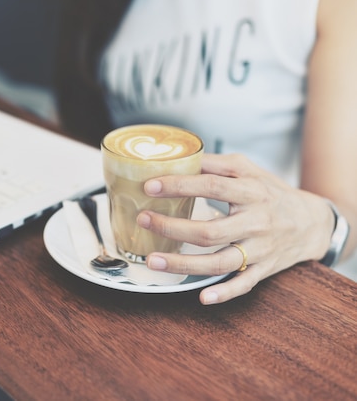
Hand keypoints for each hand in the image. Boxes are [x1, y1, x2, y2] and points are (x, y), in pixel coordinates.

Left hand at [136, 153, 334, 304]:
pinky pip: (243, 285)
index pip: (212, 187)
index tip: (150, 186)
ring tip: (152, 260)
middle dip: (172, 228)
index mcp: (252, 192)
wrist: (312, 222)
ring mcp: (260, 249)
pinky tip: (202, 297)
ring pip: (220, 262)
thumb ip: (215, 164)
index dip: (180, 186)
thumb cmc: (270, 193)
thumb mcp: (248, 170)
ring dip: (183, 264)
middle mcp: (257, 222)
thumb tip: (179, 158)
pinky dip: (224, 293)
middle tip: (143, 220)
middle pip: (210, 231)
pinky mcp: (263, 270)